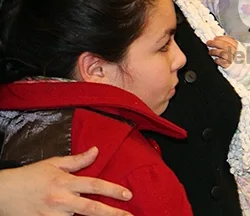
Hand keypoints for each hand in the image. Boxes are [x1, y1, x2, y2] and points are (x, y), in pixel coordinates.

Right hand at [0, 147, 132, 215]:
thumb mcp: (53, 163)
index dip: (113, 190)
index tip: (128, 195)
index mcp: (65, 182)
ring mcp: (53, 215)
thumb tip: (96, 150)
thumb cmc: (30, 176)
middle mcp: (61, 200)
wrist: (3, 192)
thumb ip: (77, 160)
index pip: (94, 185)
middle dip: (112, 214)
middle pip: (91, 208)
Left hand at [207, 35, 238, 67]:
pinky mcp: (229, 65)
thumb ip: (227, 42)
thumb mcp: (234, 47)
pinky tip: (215, 59)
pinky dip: (217, 60)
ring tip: (210, 52)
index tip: (215, 38)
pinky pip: (221, 62)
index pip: (229, 40)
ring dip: (214, 51)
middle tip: (208, 43)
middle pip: (225, 45)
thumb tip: (217, 38)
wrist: (238, 67)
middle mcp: (235, 52)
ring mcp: (232, 59)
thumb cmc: (234, 56)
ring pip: (222, 53)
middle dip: (215, 43)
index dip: (221, 38)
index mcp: (237, 46)